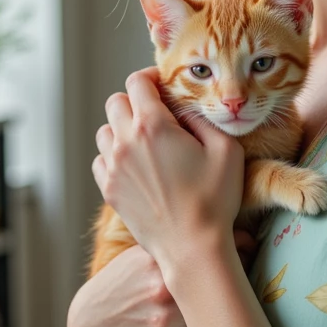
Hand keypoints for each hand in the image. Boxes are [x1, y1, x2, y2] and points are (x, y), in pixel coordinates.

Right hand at [67, 229, 257, 326]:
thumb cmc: (117, 286)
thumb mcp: (133, 256)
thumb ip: (164, 244)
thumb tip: (204, 224)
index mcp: (153, 259)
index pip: (206, 244)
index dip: (234, 241)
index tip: (248, 241)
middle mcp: (159, 288)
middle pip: (217, 276)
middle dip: (238, 268)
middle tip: (251, 262)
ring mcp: (160, 320)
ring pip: (212, 310)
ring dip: (228, 302)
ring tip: (238, 293)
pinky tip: (217, 322)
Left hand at [91, 68, 244, 273]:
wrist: (191, 248)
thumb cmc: (215, 200)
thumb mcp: (226, 150)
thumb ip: (203, 119)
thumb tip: (185, 108)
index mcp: (153, 126)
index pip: (137, 82)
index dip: (151, 78)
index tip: (163, 87)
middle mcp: (125, 142)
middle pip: (115, 102)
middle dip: (135, 102)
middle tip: (157, 114)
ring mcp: (112, 168)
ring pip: (105, 131)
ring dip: (122, 129)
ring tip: (145, 142)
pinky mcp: (108, 190)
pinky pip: (101, 160)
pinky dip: (114, 157)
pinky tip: (136, 166)